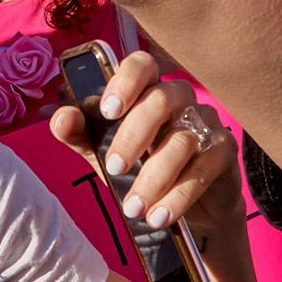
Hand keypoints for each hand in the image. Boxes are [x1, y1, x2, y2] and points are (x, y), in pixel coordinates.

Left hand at [49, 53, 233, 234]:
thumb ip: (81, 134)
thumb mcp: (104, 153)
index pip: (141, 64)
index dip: (125, 81)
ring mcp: (206, 122)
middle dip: (133, 135)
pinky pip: (203, 169)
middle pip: (161, 100)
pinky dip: (178, 196)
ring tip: (133, 208)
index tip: (107, 111)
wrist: (188, 209)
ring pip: (181, 140)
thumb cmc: (142, 168)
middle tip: (114, 169)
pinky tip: (159, 217)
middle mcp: (180, 98)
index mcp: (148, 88)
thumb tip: (56, 117)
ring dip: (153, 177)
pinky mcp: (225, 151)